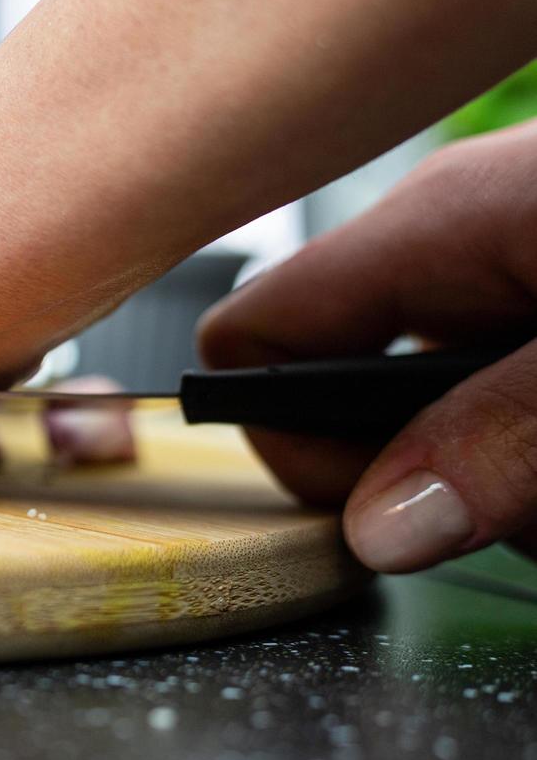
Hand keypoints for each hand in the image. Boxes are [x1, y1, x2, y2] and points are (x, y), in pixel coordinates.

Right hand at [198, 119, 536, 572]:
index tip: (374, 507)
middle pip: (351, 400)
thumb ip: (497, 442)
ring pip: (444, 421)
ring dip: (511, 482)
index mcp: (434, 229)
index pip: (250, 340)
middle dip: (430, 479)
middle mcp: (454, 246)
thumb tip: (381, 530)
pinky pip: (505, 406)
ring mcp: (509, 272)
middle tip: (524, 501)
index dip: (285, 442)